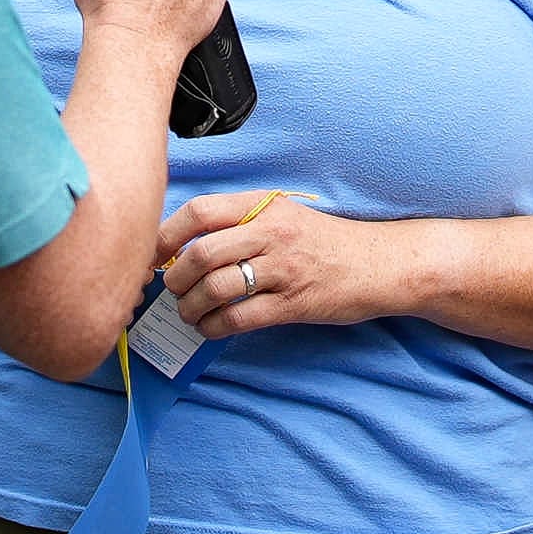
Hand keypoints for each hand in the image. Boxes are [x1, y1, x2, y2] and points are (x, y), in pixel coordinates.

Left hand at [158, 191, 413, 337]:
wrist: (379, 264)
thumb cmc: (324, 242)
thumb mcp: (284, 216)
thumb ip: (240, 223)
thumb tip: (182, 247)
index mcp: (263, 206)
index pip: (199, 211)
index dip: (165, 234)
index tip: (153, 255)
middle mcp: (271, 233)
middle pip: (200, 253)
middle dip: (174, 278)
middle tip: (172, 289)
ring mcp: (283, 269)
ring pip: (215, 288)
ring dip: (190, 306)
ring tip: (188, 312)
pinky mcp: (293, 304)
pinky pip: (238, 317)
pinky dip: (214, 327)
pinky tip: (211, 328)